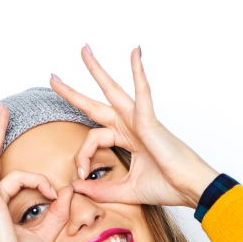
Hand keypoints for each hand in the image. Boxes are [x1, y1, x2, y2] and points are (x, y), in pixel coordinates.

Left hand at [50, 46, 218, 209]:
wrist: (190, 189)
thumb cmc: (167, 187)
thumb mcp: (125, 191)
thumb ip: (101, 190)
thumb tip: (77, 187)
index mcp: (127, 139)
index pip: (93, 139)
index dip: (82, 157)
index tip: (81, 175)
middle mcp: (131, 126)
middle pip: (96, 105)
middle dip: (73, 93)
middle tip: (53, 78)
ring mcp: (140, 121)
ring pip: (113, 91)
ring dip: (96, 70)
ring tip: (83, 50)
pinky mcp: (149, 121)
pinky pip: (142, 92)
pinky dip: (138, 72)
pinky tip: (135, 53)